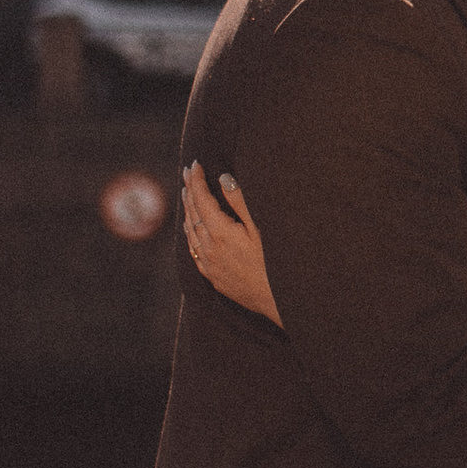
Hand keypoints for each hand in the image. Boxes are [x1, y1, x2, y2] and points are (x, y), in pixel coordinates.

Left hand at [182, 161, 283, 325]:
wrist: (279, 303)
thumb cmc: (277, 263)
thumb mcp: (262, 229)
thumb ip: (241, 202)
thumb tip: (224, 178)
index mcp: (221, 233)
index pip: (202, 200)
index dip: (197, 181)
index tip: (195, 165)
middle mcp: (210, 249)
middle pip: (193, 213)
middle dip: (190, 190)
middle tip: (188, 173)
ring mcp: (209, 265)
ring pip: (190, 232)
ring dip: (188, 210)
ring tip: (187, 194)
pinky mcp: (213, 277)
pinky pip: (194, 250)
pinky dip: (190, 233)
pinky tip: (190, 228)